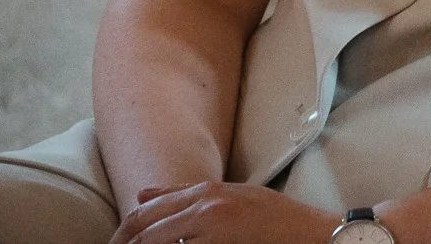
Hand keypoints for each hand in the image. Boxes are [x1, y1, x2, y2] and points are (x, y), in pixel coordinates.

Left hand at [111, 182, 338, 243]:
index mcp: (207, 193)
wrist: (308, 233)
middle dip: (122, 242)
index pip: (147, 210)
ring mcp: (211, 228)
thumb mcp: (231, 196)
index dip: (124, 232)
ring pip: (155, 241)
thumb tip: (142, 194)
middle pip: (144, 226)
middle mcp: (204, 206)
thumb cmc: (274, 218)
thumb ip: (187, 195)